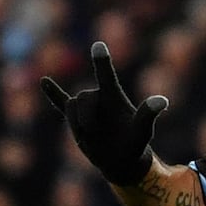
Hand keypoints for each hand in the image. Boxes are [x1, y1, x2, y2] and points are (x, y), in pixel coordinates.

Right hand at [40, 41, 167, 185]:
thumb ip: (148, 114)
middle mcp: (100, 97)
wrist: (121, 159)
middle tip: (94, 131)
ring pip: (71, 107)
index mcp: (114, 95)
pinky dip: (53, 93)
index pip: (106, 74)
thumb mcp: (142, 130)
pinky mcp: (76, 118)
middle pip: (83, 97)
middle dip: (86, 116)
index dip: (102, 61)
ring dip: (78, 124)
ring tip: (92, 135)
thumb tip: (162, 101)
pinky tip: (43, 81)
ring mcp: (87, 107)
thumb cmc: (135, 142)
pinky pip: (61, 101)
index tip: (98, 45)